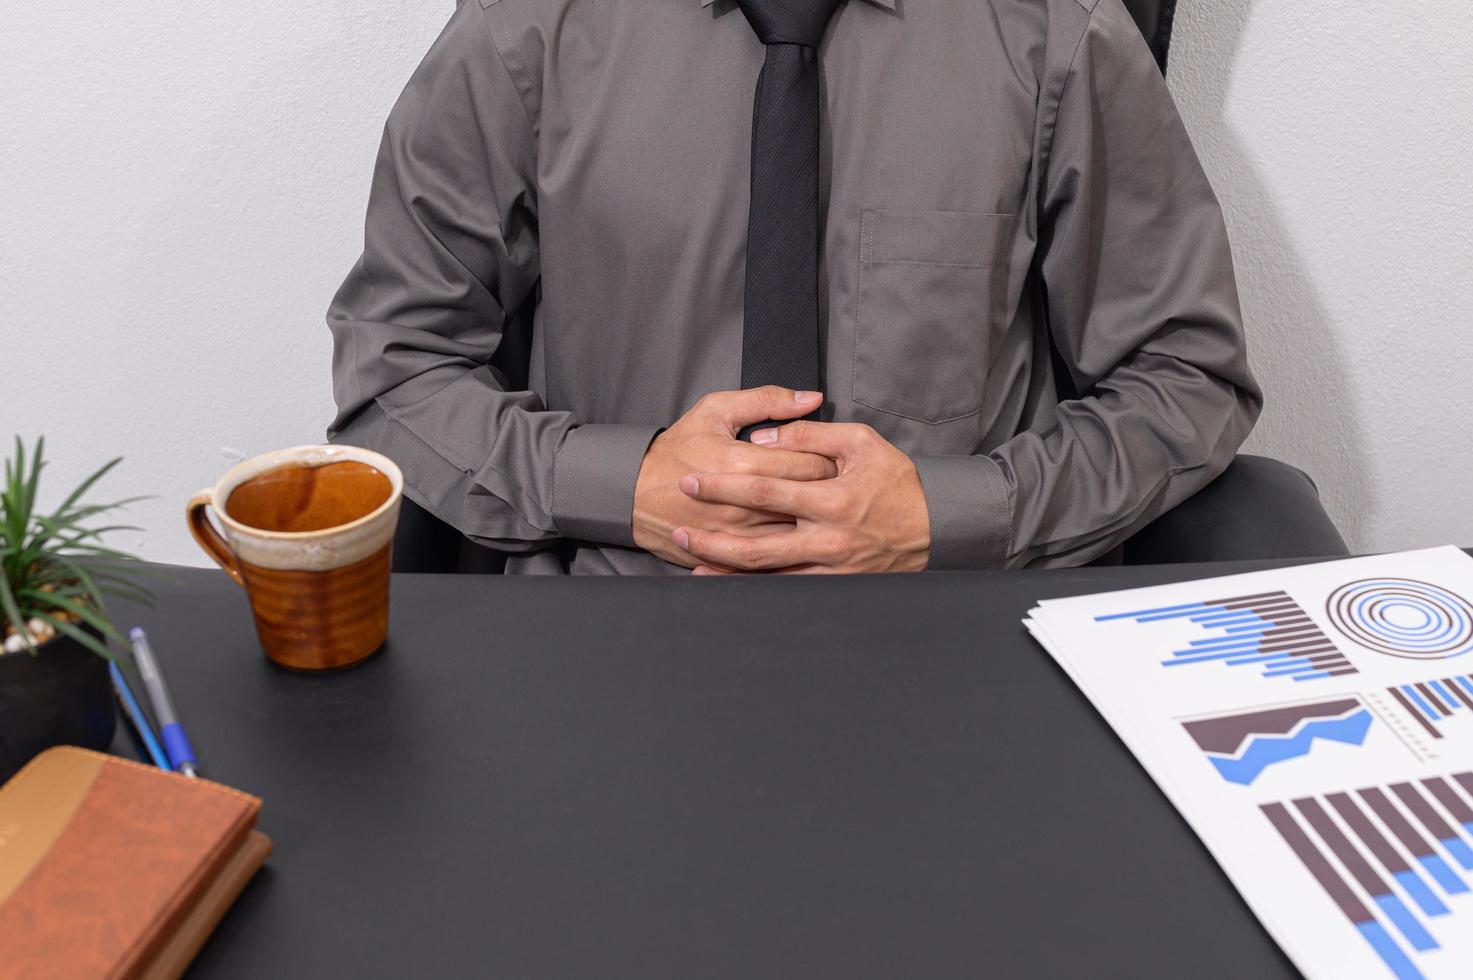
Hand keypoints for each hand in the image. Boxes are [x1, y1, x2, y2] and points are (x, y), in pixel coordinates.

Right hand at [633, 388, 836, 566]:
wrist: (631, 494)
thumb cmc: (676, 449)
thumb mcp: (715, 411)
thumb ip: (766, 401)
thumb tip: (811, 398)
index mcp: (742, 463)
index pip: (811, 463)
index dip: (830, 459)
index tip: (833, 456)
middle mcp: (743, 505)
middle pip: (810, 499)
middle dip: (829, 489)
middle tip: (836, 481)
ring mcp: (737, 536)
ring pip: (798, 533)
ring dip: (814, 520)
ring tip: (820, 506)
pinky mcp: (730, 558)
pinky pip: (774, 559)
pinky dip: (792, 548)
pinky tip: (799, 535)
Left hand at [673, 421, 930, 573]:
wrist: (936, 526)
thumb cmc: (896, 481)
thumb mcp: (860, 442)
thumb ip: (810, 434)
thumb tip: (764, 435)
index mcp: (831, 499)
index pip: (763, 491)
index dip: (722, 487)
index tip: (691, 481)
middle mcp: (826, 539)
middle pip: (754, 546)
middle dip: (711, 540)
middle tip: (680, 531)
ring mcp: (830, 568)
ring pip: (767, 576)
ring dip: (726, 572)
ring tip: (693, 563)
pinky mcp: (835, 585)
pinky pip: (787, 590)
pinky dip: (756, 589)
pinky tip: (732, 586)